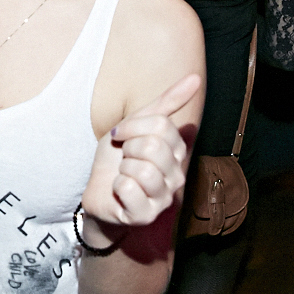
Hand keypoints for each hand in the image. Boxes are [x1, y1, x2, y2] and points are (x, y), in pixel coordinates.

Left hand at [81, 73, 200, 228]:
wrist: (98, 191)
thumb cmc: (118, 158)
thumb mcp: (137, 125)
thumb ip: (166, 104)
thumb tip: (196, 78)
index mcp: (177, 152)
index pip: (162, 126)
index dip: (132, 126)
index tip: (121, 135)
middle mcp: (177, 176)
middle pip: (153, 147)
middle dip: (128, 149)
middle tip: (123, 158)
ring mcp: (163, 198)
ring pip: (143, 170)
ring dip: (123, 169)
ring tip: (122, 174)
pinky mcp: (146, 215)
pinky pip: (129, 190)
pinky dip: (116, 187)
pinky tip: (119, 192)